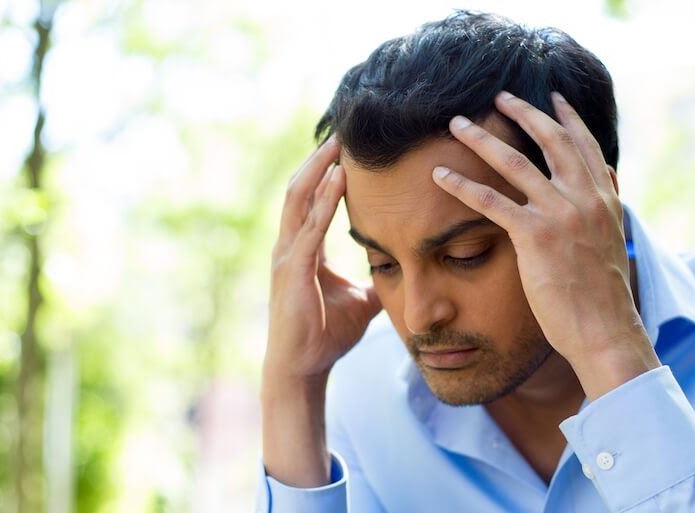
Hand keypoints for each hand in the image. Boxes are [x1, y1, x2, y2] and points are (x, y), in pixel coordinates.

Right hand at [265, 135, 382, 381]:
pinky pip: (309, 227)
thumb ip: (379, 281)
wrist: (303, 368)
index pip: (313, 198)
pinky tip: (339, 179)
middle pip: (301, 187)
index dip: (326, 170)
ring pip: (299, 198)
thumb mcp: (362, 301)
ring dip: (319, 167)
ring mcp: (287, 255)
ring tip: (339, 141)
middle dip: (321, 157)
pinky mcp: (292, 271)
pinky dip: (324, 201)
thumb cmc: (326, 334)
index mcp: (304, 247)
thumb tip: (407, 271)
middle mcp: (290, 244)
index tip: (347, 146)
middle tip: (344, 129)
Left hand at [431, 91, 659, 399]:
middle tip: (498, 96)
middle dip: (522, 112)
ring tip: (456, 124)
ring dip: (480, 138)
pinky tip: (440, 175)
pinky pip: (491, 201)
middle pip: (550, 139)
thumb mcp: (613, 239)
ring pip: (514, 162)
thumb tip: (606, 176)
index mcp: (604, 198)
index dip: (567, 117)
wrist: (605, 330)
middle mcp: (585, 198)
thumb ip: (605, 205)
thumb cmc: (603, 295)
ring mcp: (560, 214)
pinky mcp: (535, 237)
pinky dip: (462, 184)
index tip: (552, 96)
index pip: (585, 145)